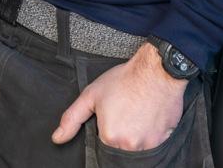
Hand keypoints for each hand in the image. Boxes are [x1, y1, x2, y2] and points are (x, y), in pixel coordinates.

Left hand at [52, 42, 187, 150]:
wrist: (157, 71)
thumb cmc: (125, 80)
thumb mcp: (91, 95)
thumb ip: (72, 118)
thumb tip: (57, 137)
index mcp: (110, 137)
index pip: (102, 148)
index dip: (104, 133)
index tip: (111, 120)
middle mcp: (130, 146)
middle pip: (120, 152)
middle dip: (119, 138)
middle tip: (124, 116)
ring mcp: (149, 145)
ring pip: (136, 151)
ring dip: (134, 138)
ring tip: (135, 117)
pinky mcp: (164, 142)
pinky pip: (153, 147)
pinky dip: (149, 136)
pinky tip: (147, 119)